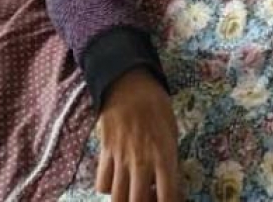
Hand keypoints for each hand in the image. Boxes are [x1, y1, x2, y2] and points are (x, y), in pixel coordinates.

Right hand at [96, 69, 181, 201]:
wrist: (128, 83)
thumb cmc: (156, 105)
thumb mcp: (171, 131)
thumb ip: (169, 159)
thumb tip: (168, 183)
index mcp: (164, 155)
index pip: (168, 197)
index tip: (168, 201)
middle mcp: (142, 161)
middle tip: (148, 197)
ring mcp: (121, 158)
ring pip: (117, 198)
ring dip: (125, 200)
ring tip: (132, 194)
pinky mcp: (105, 152)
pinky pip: (102, 182)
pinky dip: (108, 188)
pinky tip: (117, 180)